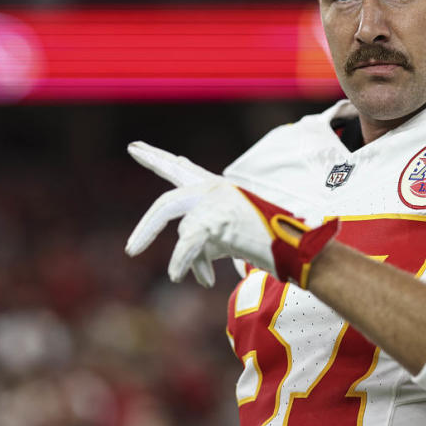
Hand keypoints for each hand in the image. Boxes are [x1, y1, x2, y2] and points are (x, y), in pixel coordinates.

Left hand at [125, 141, 339, 287]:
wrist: (296, 244)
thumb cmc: (267, 243)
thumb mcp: (228, 239)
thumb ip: (202, 243)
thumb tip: (178, 270)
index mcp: (217, 188)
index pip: (180, 169)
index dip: (155, 159)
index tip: (134, 147)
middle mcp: (214, 189)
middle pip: (167, 204)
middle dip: (146, 229)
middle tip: (130, 251)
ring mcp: (215, 202)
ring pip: (185, 236)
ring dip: (190, 261)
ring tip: (207, 278)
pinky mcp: (215, 219)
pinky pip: (188, 246)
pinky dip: (182, 263)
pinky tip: (178, 276)